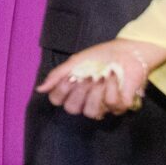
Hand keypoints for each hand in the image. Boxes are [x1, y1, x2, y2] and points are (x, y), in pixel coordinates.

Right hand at [38, 39, 165, 118]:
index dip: (61, 91)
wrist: (126, 52)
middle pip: (72, 109)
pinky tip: (113, 77)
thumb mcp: (75, 62)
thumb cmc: (100, 56)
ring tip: (101, 77)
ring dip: (96, 92)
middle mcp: (86, 101)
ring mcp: (103, 106)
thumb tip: (40, 89)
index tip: (71, 76)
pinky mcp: (120, 106)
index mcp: (73, 91)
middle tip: (88, 77)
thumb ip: (57, 75)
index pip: (57, 101)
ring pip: (91, 112)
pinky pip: (111, 104)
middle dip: (79, 91)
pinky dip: (111, 87)